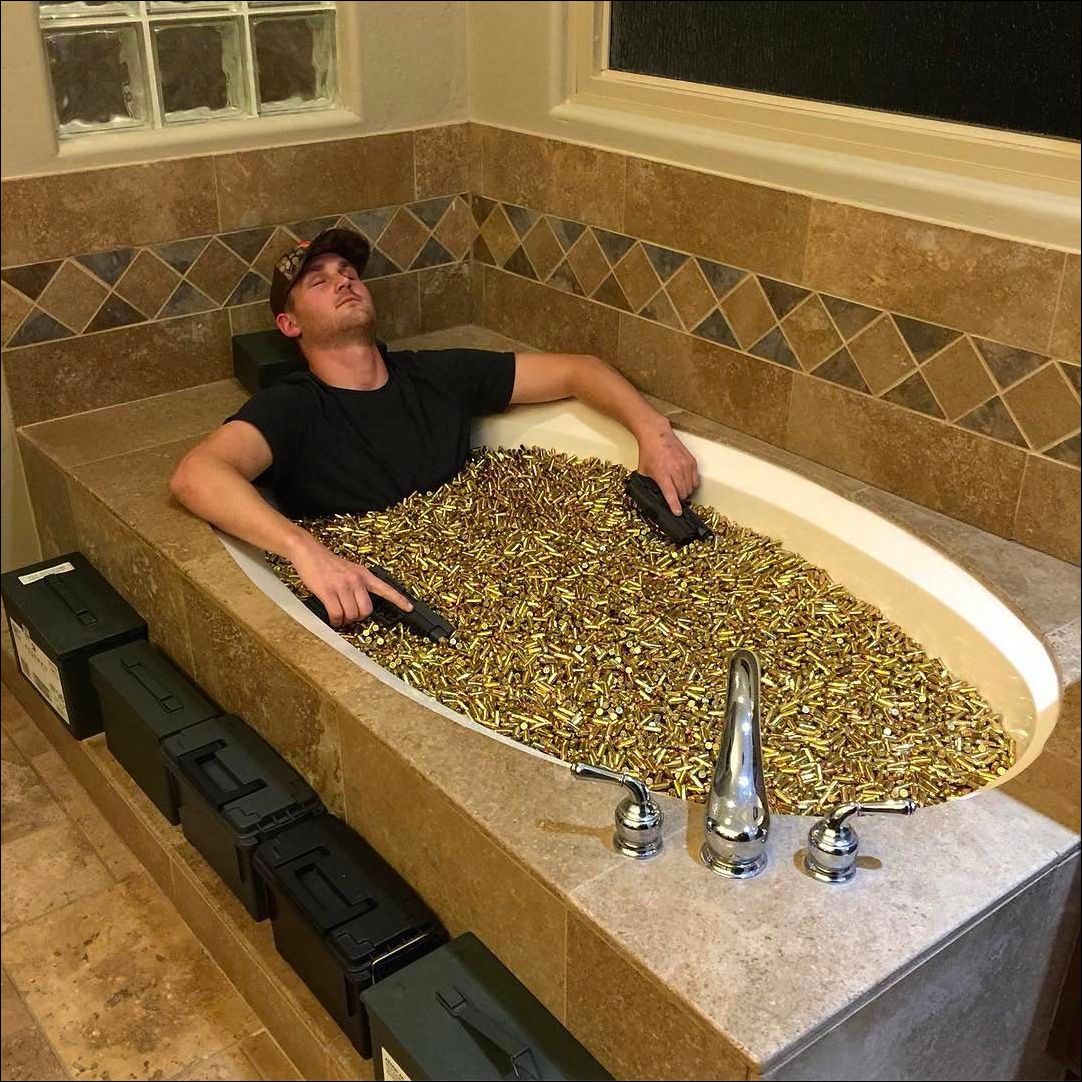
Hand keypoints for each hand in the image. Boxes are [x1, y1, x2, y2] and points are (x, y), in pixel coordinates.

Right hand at [287, 533, 411, 627]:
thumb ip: (359, 585)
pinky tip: (332, 618)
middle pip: (366, 610)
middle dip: (358, 618)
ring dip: (344, 620)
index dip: (399, 600)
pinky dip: (335, 621)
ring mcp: (342, 586)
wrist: (309, 552)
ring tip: (338, 616)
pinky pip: (337, 615)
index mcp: (364, 575)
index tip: (409, 608)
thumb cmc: (327, 563)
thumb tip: (361, 605)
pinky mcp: (328, 592)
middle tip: (350, 616)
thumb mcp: (350, 570)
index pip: (386, 589)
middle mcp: (356, 580)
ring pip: (351, 615)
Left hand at [636, 419, 699, 514]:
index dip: (675, 506)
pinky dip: (691, 484)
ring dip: (685, 492)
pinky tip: (685, 483)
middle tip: (675, 498)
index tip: (677, 513)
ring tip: (679, 490)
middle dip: (679, 499)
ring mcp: (685, 465)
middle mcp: (675, 469)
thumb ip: (649, 484)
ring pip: (690, 488)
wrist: (657, 435)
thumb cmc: (649, 452)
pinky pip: (695, 480)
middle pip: (683, 493)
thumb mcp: (643, 471)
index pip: (671, 494)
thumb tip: (651, 496)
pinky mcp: (692, 462)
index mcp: (662, 473)